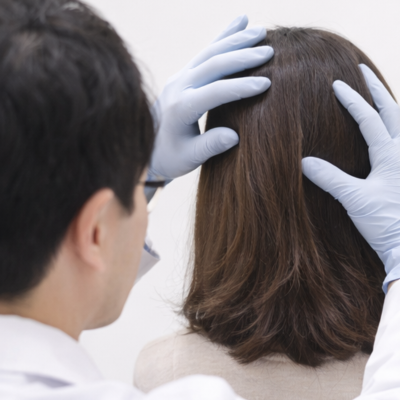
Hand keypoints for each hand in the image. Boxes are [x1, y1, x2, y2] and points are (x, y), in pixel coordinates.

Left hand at [149, 15, 273, 179]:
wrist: (147, 149)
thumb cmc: (170, 157)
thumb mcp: (189, 158)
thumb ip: (210, 146)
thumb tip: (235, 136)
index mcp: (180, 108)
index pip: (215, 92)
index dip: (241, 87)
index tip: (266, 84)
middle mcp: (178, 87)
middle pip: (213, 64)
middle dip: (242, 57)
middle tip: (270, 51)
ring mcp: (179, 78)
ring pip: (209, 53)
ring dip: (235, 40)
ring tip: (260, 32)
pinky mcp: (182, 75)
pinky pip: (204, 53)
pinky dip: (222, 37)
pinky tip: (239, 22)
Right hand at [302, 64, 399, 292]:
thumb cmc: (386, 222)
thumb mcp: (354, 199)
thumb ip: (330, 178)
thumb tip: (303, 161)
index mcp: (391, 154)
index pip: (369, 118)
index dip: (352, 100)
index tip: (337, 84)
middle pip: (392, 111)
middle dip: (377, 89)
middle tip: (363, 70)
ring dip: (389, 104)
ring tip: (378, 92)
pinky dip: (394, 126)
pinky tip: (389, 129)